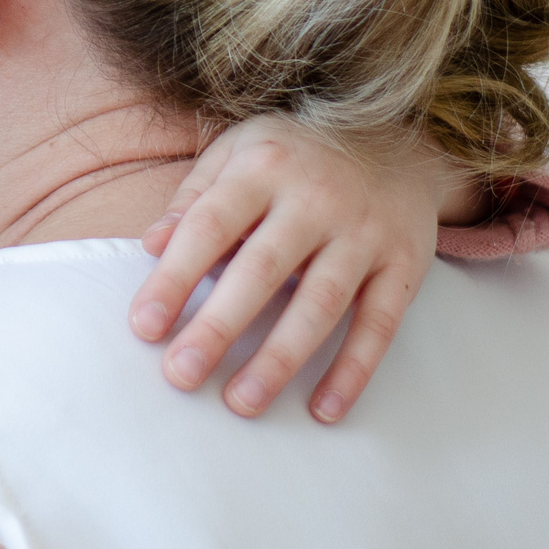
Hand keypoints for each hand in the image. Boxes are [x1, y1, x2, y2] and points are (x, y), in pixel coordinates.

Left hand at [125, 115, 443, 423]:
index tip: (143, 327)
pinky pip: (380, 324)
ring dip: (281, 358)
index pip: (209, 226)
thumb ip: (194, 198)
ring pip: (320, 303)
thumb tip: (150, 245)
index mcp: (264, 167)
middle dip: (219, 326)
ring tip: (242, 402)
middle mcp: (316, 198)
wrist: (400, 138)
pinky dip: (354, 370)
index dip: (175, 278)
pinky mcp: (405, 263)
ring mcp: (365, 232)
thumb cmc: (296, 155)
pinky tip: (324, 410)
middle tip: (180, 376)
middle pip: (261, 269)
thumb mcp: (238, 152)